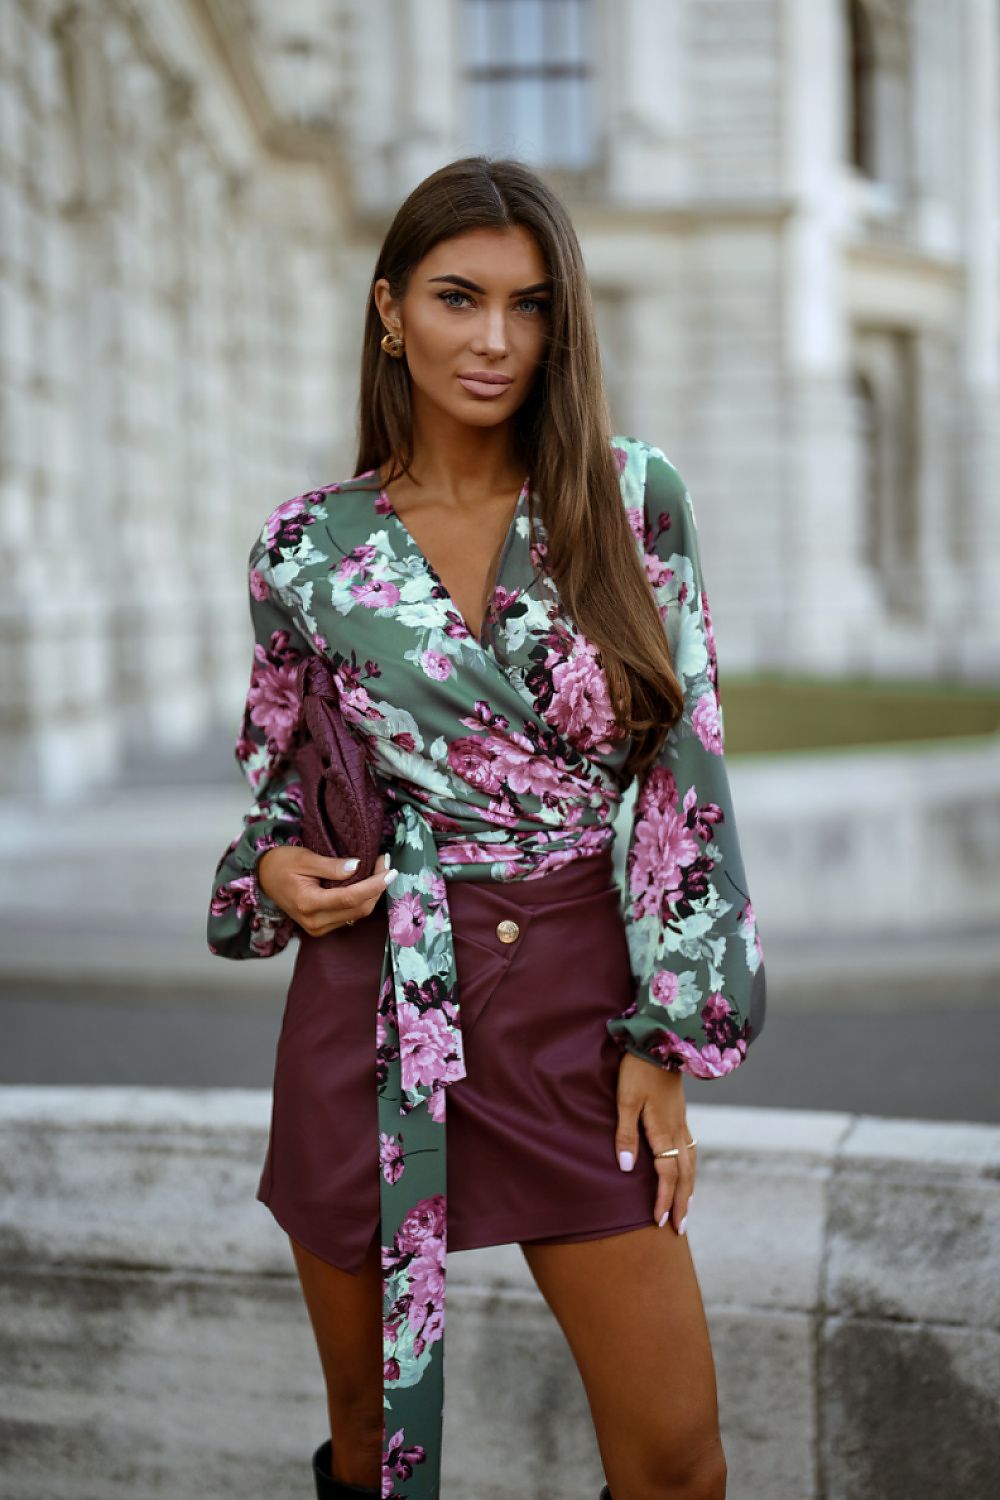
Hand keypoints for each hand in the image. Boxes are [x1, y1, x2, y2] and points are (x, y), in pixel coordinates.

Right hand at [257, 847, 397, 935]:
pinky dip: (361, 901)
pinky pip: (349, 916)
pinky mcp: (321, 928)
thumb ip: (332, 865)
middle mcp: (314, 921)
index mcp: (308, 903)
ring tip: (378, 871)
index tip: (390, 870)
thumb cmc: (281, 864)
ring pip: (357, 915)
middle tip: (385, 864)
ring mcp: (317, 928)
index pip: (350, 897)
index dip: (374, 885)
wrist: (264, 877)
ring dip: (372, 894)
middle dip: (377, 888)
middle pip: (358, 909)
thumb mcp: (305, 858)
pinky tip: (366, 884)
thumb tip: (357, 867)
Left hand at [615, 1052, 695, 1234]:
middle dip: (683, 1203)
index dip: (664, 1199)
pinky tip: (687, 1172)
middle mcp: (677, 1130)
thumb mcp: (625, 1100)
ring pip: (691, 1163)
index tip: (660, 1221)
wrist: (661, 1039)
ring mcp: (682, 1122)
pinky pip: (691, 1149)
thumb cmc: (637, 1069)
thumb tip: (628, 1169)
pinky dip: (690, 1168)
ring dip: (690, 1188)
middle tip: (680, 1229)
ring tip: (688, 1208)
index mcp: (663, 1130)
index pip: (667, 1174)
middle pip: (685, 1174)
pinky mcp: (681, 1114)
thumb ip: (626, 1134)